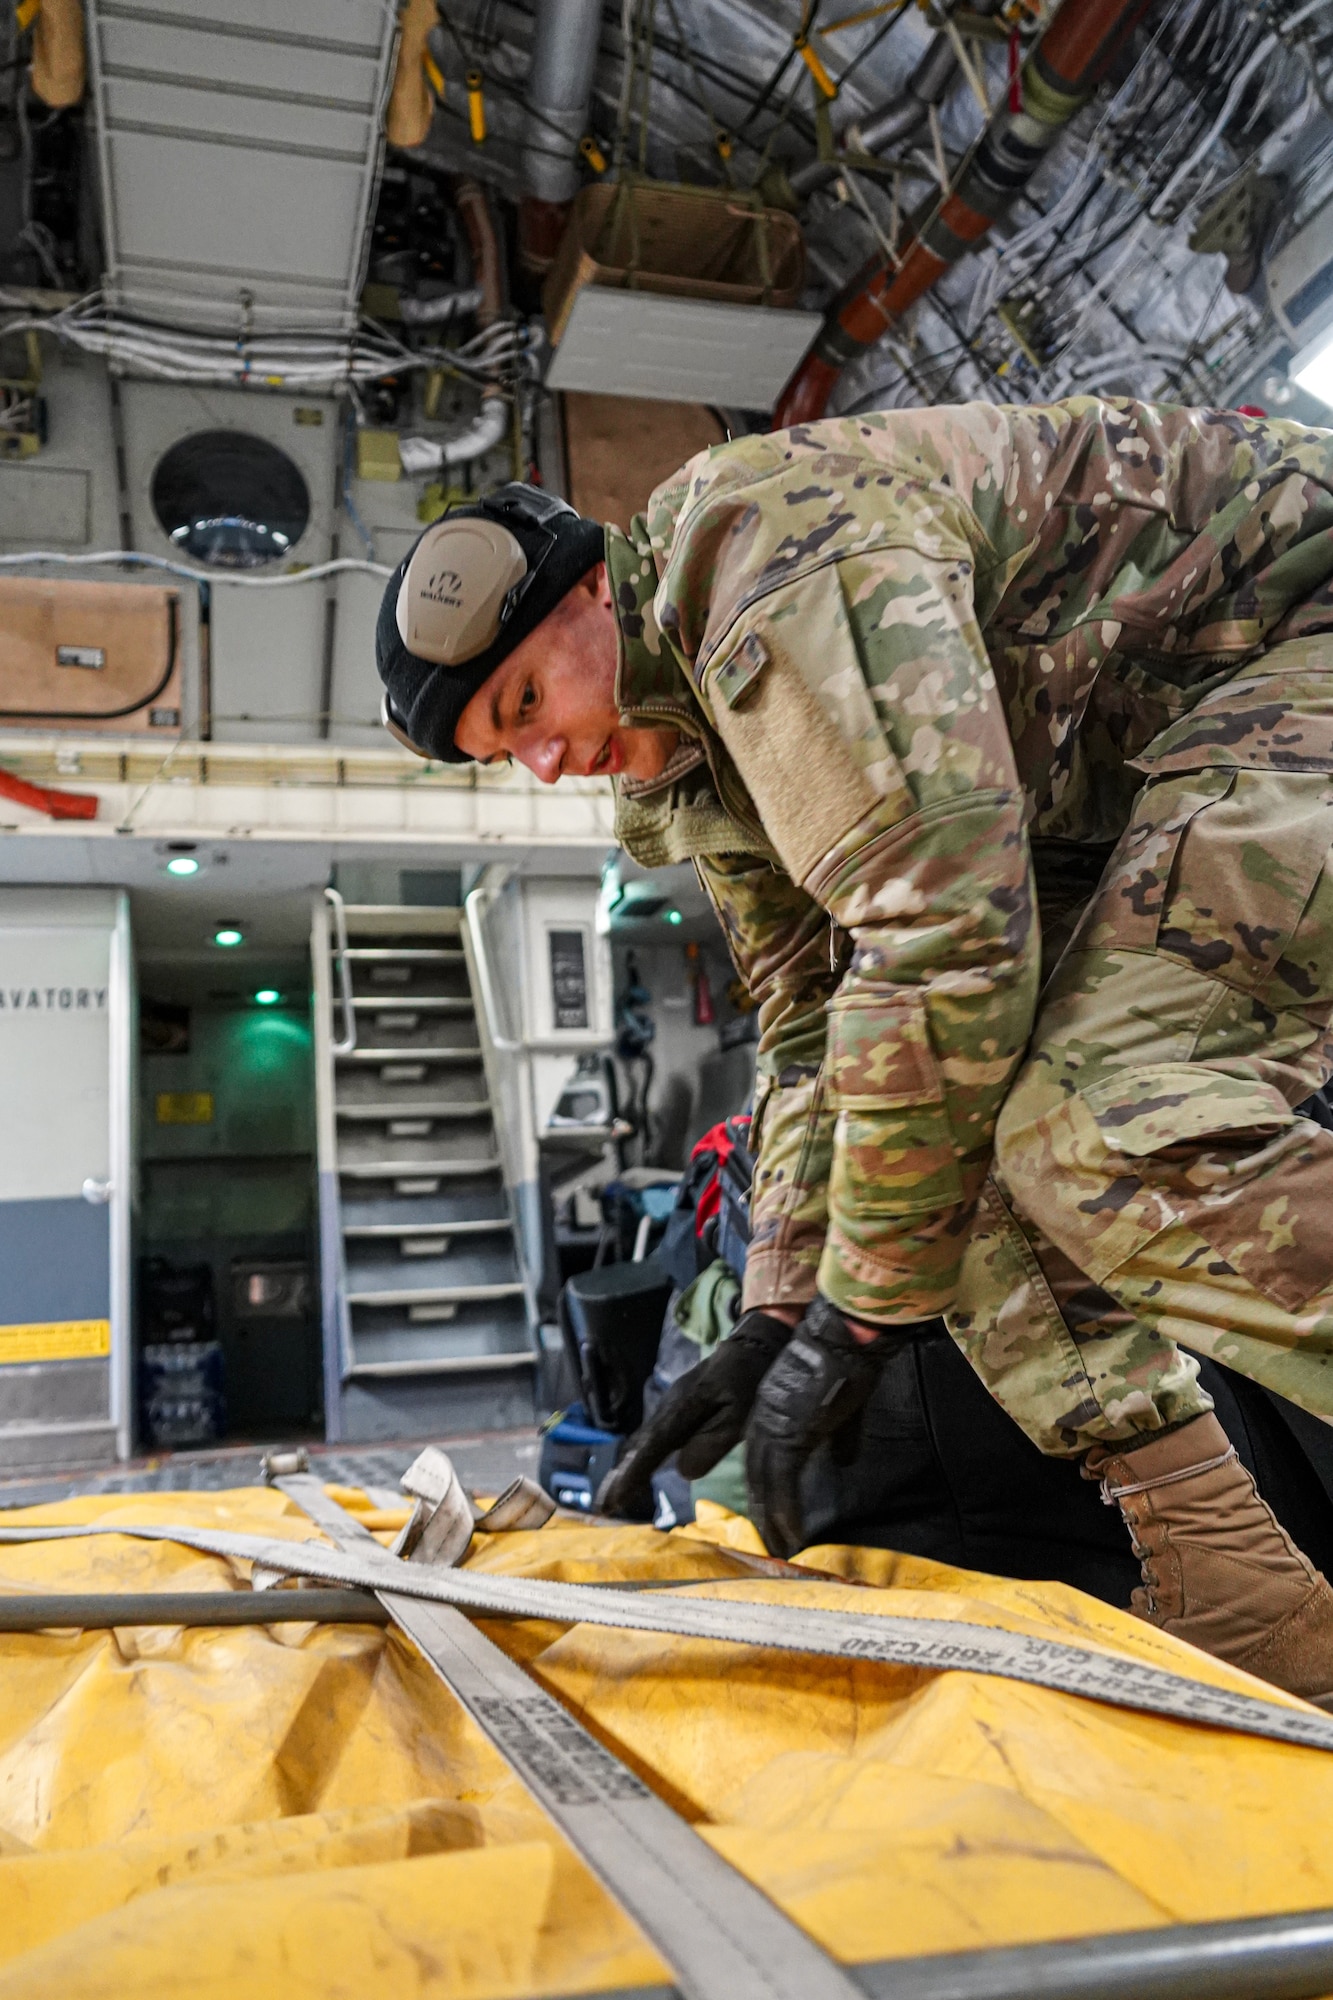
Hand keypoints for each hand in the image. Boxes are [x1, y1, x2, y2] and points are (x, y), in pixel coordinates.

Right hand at [596, 1309, 793, 1519]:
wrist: (754, 1345)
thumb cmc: (751, 1382)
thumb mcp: (741, 1417)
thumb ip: (710, 1444)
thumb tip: (682, 1471)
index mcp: (684, 1407)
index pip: (652, 1447)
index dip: (632, 1474)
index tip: (613, 1499)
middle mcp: (669, 1405)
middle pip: (640, 1444)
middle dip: (621, 1476)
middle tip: (604, 1506)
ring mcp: (671, 1403)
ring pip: (644, 1439)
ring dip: (628, 1467)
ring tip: (613, 1496)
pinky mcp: (677, 1405)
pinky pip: (655, 1435)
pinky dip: (642, 1456)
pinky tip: (636, 1471)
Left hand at [745, 1296, 893, 1557]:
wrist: (846, 1335)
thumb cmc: (848, 1361)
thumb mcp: (841, 1405)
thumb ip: (838, 1435)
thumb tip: (844, 1462)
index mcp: (773, 1411)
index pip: (763, 1459)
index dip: (766, 1490)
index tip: (772, 1518)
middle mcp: (765, 1420)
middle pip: (757, 1476)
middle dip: (763, 1512)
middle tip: (770, 1544)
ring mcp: (774, 1426)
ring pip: (765, 1484)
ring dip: (772, 1519)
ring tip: (780, 1548)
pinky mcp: (790, 1434)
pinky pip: (783, 1481)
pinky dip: (785, 1510)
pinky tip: (790, 1533)